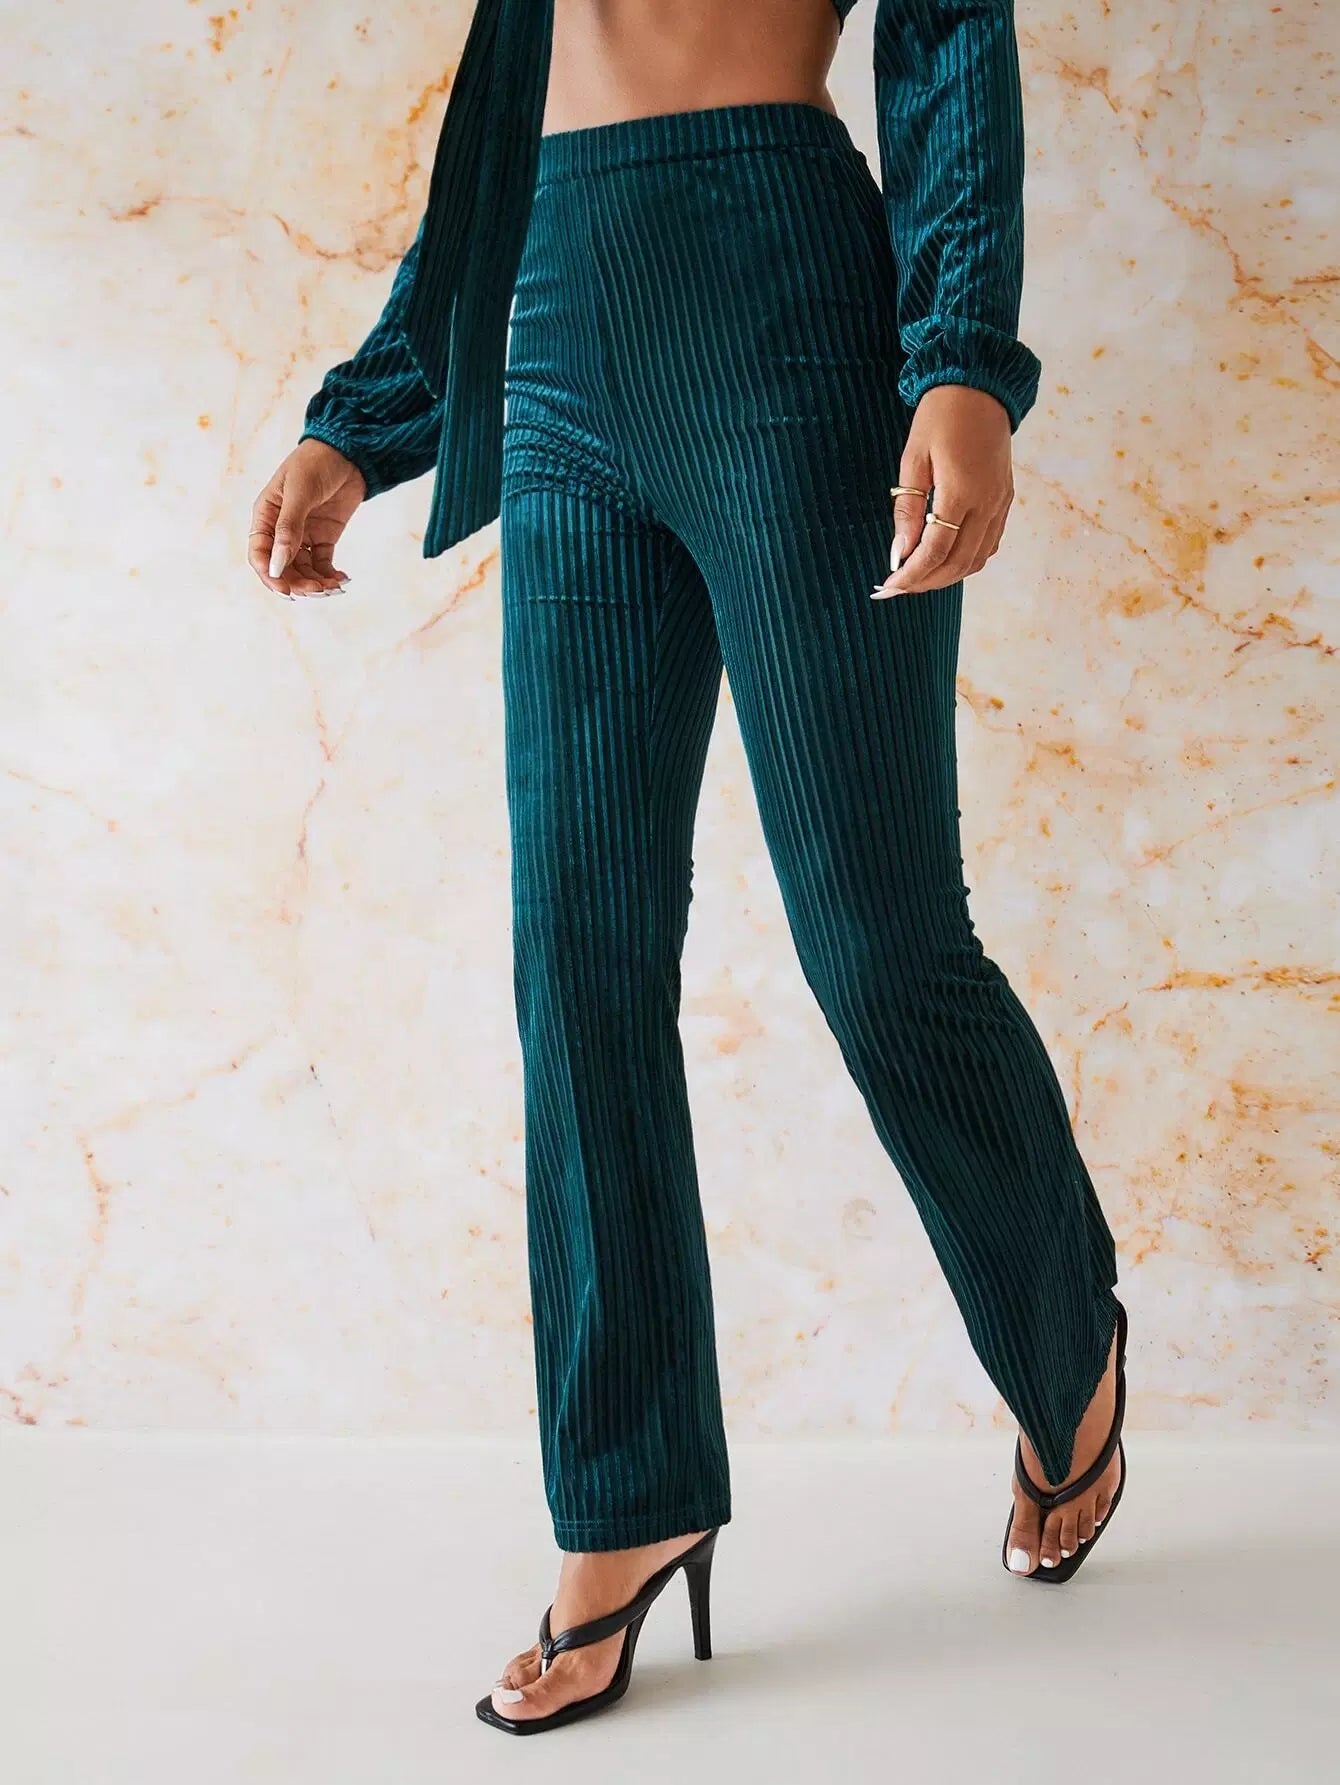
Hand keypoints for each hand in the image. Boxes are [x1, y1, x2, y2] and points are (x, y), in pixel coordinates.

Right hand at [248, 439, 366, 598]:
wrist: (348, 451)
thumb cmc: (314, 463)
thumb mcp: (299, 493)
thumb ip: (288, 529)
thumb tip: (278, 566)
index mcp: (265, 516)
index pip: (260, 554)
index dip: (270, 575)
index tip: (287, 591)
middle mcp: (281, 529)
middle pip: (282, 567)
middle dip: (298, 583)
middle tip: (318, 590)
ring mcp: (303, 534)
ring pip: (303, 570)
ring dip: (316, 583)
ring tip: (334, 587)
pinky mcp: (324, 537)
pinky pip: (322, 564)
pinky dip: (330, 575)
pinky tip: (342, 579)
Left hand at [871, 385, 1013, 597]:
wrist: (981, 386)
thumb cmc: (941, 417)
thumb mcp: (914, 459)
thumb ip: (908, 508)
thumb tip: (900, 551)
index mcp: (962, 492)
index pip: (935, 551)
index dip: (911, 574)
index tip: (889, 584)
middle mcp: (987, 504)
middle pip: (957, 563)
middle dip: (925, 582)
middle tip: (897, 588)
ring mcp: (1000, 504)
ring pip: (976, 560)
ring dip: (946, 576)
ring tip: (917, 578)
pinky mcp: (1005, 500)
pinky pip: (989, 544)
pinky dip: (966, 561)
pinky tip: (944, 560)